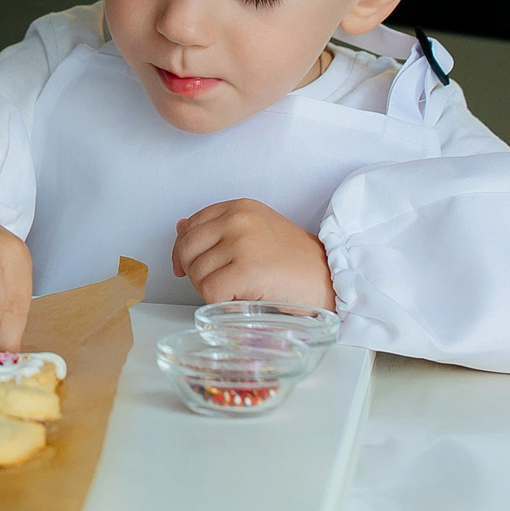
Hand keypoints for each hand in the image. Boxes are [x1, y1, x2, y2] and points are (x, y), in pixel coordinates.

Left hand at [172, 199, 332, 307]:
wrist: (329, 278)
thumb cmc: (294, 260)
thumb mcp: (255, 230)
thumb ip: (218, 228)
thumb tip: (180, 227)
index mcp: (239, 207)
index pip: (191, 225)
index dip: (184, 249)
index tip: (186, 266)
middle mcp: (237, 220)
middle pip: (187, 249)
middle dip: (194, 271)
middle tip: (216, 284)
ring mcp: (241, 244)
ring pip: (197, 273)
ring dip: (211, 289)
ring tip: (237, 291)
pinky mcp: (246, 271)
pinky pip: (210, 292)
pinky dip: (220, 303)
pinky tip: (241, 300)